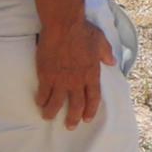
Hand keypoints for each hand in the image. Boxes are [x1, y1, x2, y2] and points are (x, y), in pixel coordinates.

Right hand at [33, 12, 106, 129]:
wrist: (64, 25)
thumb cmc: (83, 30)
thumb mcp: (100, 41)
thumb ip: (106, 53)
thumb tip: (112, 61)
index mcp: (91, 74)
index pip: (93, 98)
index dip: (90, 110)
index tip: (87, 118)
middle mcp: (77, 81)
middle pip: (76, 106)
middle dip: (73, 118)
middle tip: (70, 126)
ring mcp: (61, 80)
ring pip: (57, 103)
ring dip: (52, 112)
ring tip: (48, 117)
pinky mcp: (46, 75)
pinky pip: (44, 93)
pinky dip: (41, 100)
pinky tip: (39, 103)